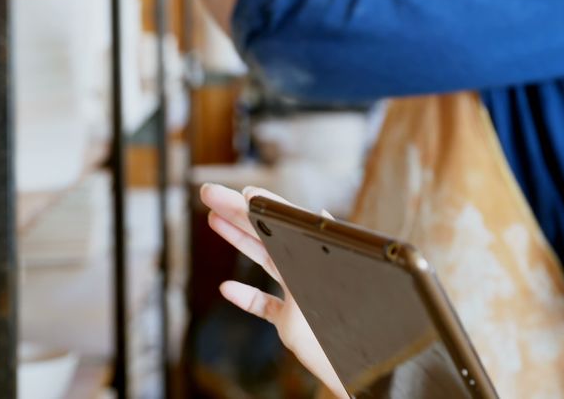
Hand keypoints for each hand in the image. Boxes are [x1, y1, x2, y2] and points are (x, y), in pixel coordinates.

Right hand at [200, 183, 348, 398]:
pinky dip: (248, 297)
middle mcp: (308, 274)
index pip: (284, 225)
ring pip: (266, 263)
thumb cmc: (341, 330)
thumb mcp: (318, 288)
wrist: (353, 372)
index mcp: (315, 262)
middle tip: (211, 194)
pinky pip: (268, 305)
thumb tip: (322, 215)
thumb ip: (312, 255)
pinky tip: (227, 288)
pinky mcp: (294, 323)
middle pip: (269, 237)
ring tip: (214, 220)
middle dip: (239, 215)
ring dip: (239, 242)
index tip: (239, 192)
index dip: (261, 206)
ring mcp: (299, 297)